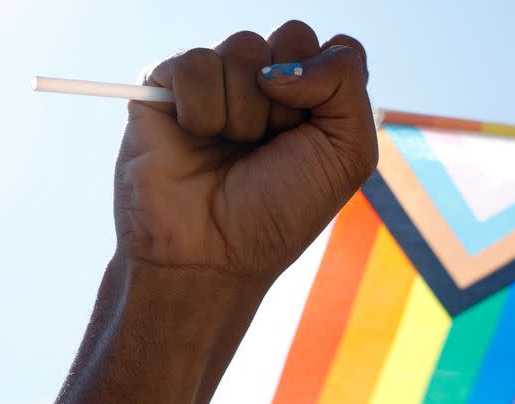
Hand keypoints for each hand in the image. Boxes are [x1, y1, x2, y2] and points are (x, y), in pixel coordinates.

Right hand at [114, 21, 376, 279]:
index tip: (310, 134)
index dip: (328, 86)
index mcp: (313, 99)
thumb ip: (346, 82)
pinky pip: (195, 63)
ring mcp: (218, 83)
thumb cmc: (280, 211)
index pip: (336, 49)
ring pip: (245, 47)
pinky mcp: (167, 85)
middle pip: (294, 36)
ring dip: (244, 114)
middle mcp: (267, 85)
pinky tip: (194, 139)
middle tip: (268, 145)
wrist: (211, 255)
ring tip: (229, 150)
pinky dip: (202, 110)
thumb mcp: (347, 154)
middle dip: (288, 100)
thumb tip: (280, 63)